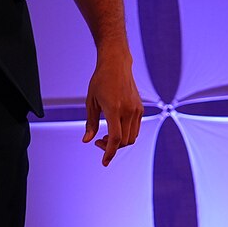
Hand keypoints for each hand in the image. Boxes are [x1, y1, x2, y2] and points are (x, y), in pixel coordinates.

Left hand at [82, 51, 142, 166]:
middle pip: (125, 141)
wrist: (116, 64)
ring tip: (105, 136)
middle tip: (98, 142)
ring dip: (120, 142)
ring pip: (132, 137)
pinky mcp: (140, 108)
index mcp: (114, 108)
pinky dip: (126, 135)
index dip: (110, 152)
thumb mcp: (91, 102)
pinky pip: (135, 129)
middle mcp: (129, 110)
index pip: (116, 138)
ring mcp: (137, 109)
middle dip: (112, 147)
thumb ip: (90, 123)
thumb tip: (87, 141)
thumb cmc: (100, 81)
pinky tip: (114, 129)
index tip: (104, 162)